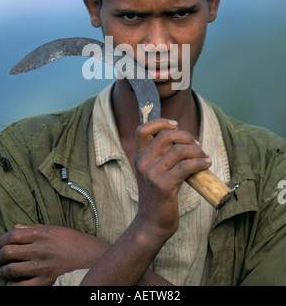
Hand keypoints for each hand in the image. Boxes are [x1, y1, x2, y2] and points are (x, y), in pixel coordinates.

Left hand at [0, 224, 108, 285]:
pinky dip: (13, 285)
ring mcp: (43, 266)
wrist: (95, 258)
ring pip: (12, 270)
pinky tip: (14, 282)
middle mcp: (41, 249)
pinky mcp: (47, 282)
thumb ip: (35, 228)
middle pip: (9, 252)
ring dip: (4, 271)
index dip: (1, 240)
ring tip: (5, 271)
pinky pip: (22, 286)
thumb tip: (16, 227)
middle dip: (0, 256)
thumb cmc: (77, 243)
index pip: (13, 235)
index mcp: (43, 234)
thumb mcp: (57, 230)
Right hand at [134, 118, 210, 240]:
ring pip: (179, 150)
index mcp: (138, 157)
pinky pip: (186, 167)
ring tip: (204, 155)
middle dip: (186, 136)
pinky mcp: (164, 186)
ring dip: (197, 151)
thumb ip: (161, 155)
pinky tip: (206, 164)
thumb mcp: (152, 172)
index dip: (160, 122)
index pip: (142, 129)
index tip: (176, 125)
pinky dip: (200, 162)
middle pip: (166, 136)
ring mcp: (151, 174)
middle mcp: (142, 163)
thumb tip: (183, 138)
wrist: (152, 223)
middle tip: (196, 144)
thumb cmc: (158, 196)